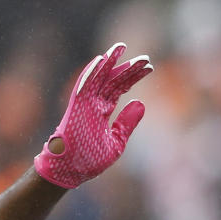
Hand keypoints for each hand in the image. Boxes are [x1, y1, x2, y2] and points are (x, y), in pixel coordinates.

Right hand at [34, 43, 152, 188]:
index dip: (133, 76)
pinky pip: (83, 87)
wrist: (70, 172)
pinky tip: (102, 60)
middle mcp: (93, 104)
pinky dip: (91, 73)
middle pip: (112, 80)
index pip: (119, 88)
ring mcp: (84, 105)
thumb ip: (127, 122)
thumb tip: (141, 103)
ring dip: (110, 62)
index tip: (149, 67)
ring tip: (122, 47)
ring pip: (98, 78)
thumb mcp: (117, 141)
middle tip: (145, 57)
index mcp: (102, 111)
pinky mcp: (75, 108)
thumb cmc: (90, 160)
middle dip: (128, 67)